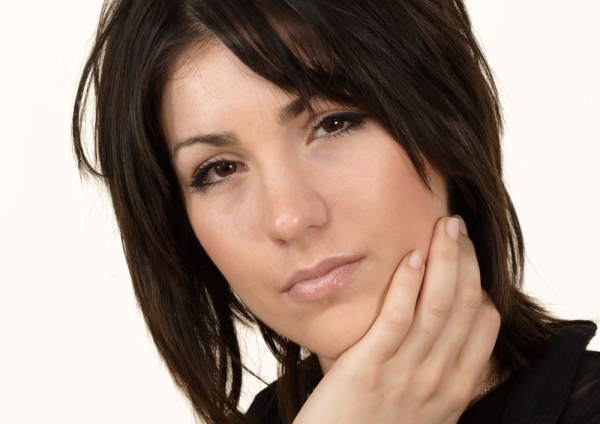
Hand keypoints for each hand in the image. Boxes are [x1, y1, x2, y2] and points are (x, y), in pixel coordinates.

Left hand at [294, 216, 500, 423]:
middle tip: (454, 224)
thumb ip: (435, 374)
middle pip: (464, 305)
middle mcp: (438, 379)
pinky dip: (408, 285)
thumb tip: (439, 335)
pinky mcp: (368, 368)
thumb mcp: (422, 410)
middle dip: (464, 258)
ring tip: (441, 226)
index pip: (484, 323)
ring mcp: (406, 374)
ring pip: (438, 305)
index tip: (464, 253)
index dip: (477, 280)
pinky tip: (410, 258)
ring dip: (444, 259)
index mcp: (455, 389)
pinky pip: (396, 318)